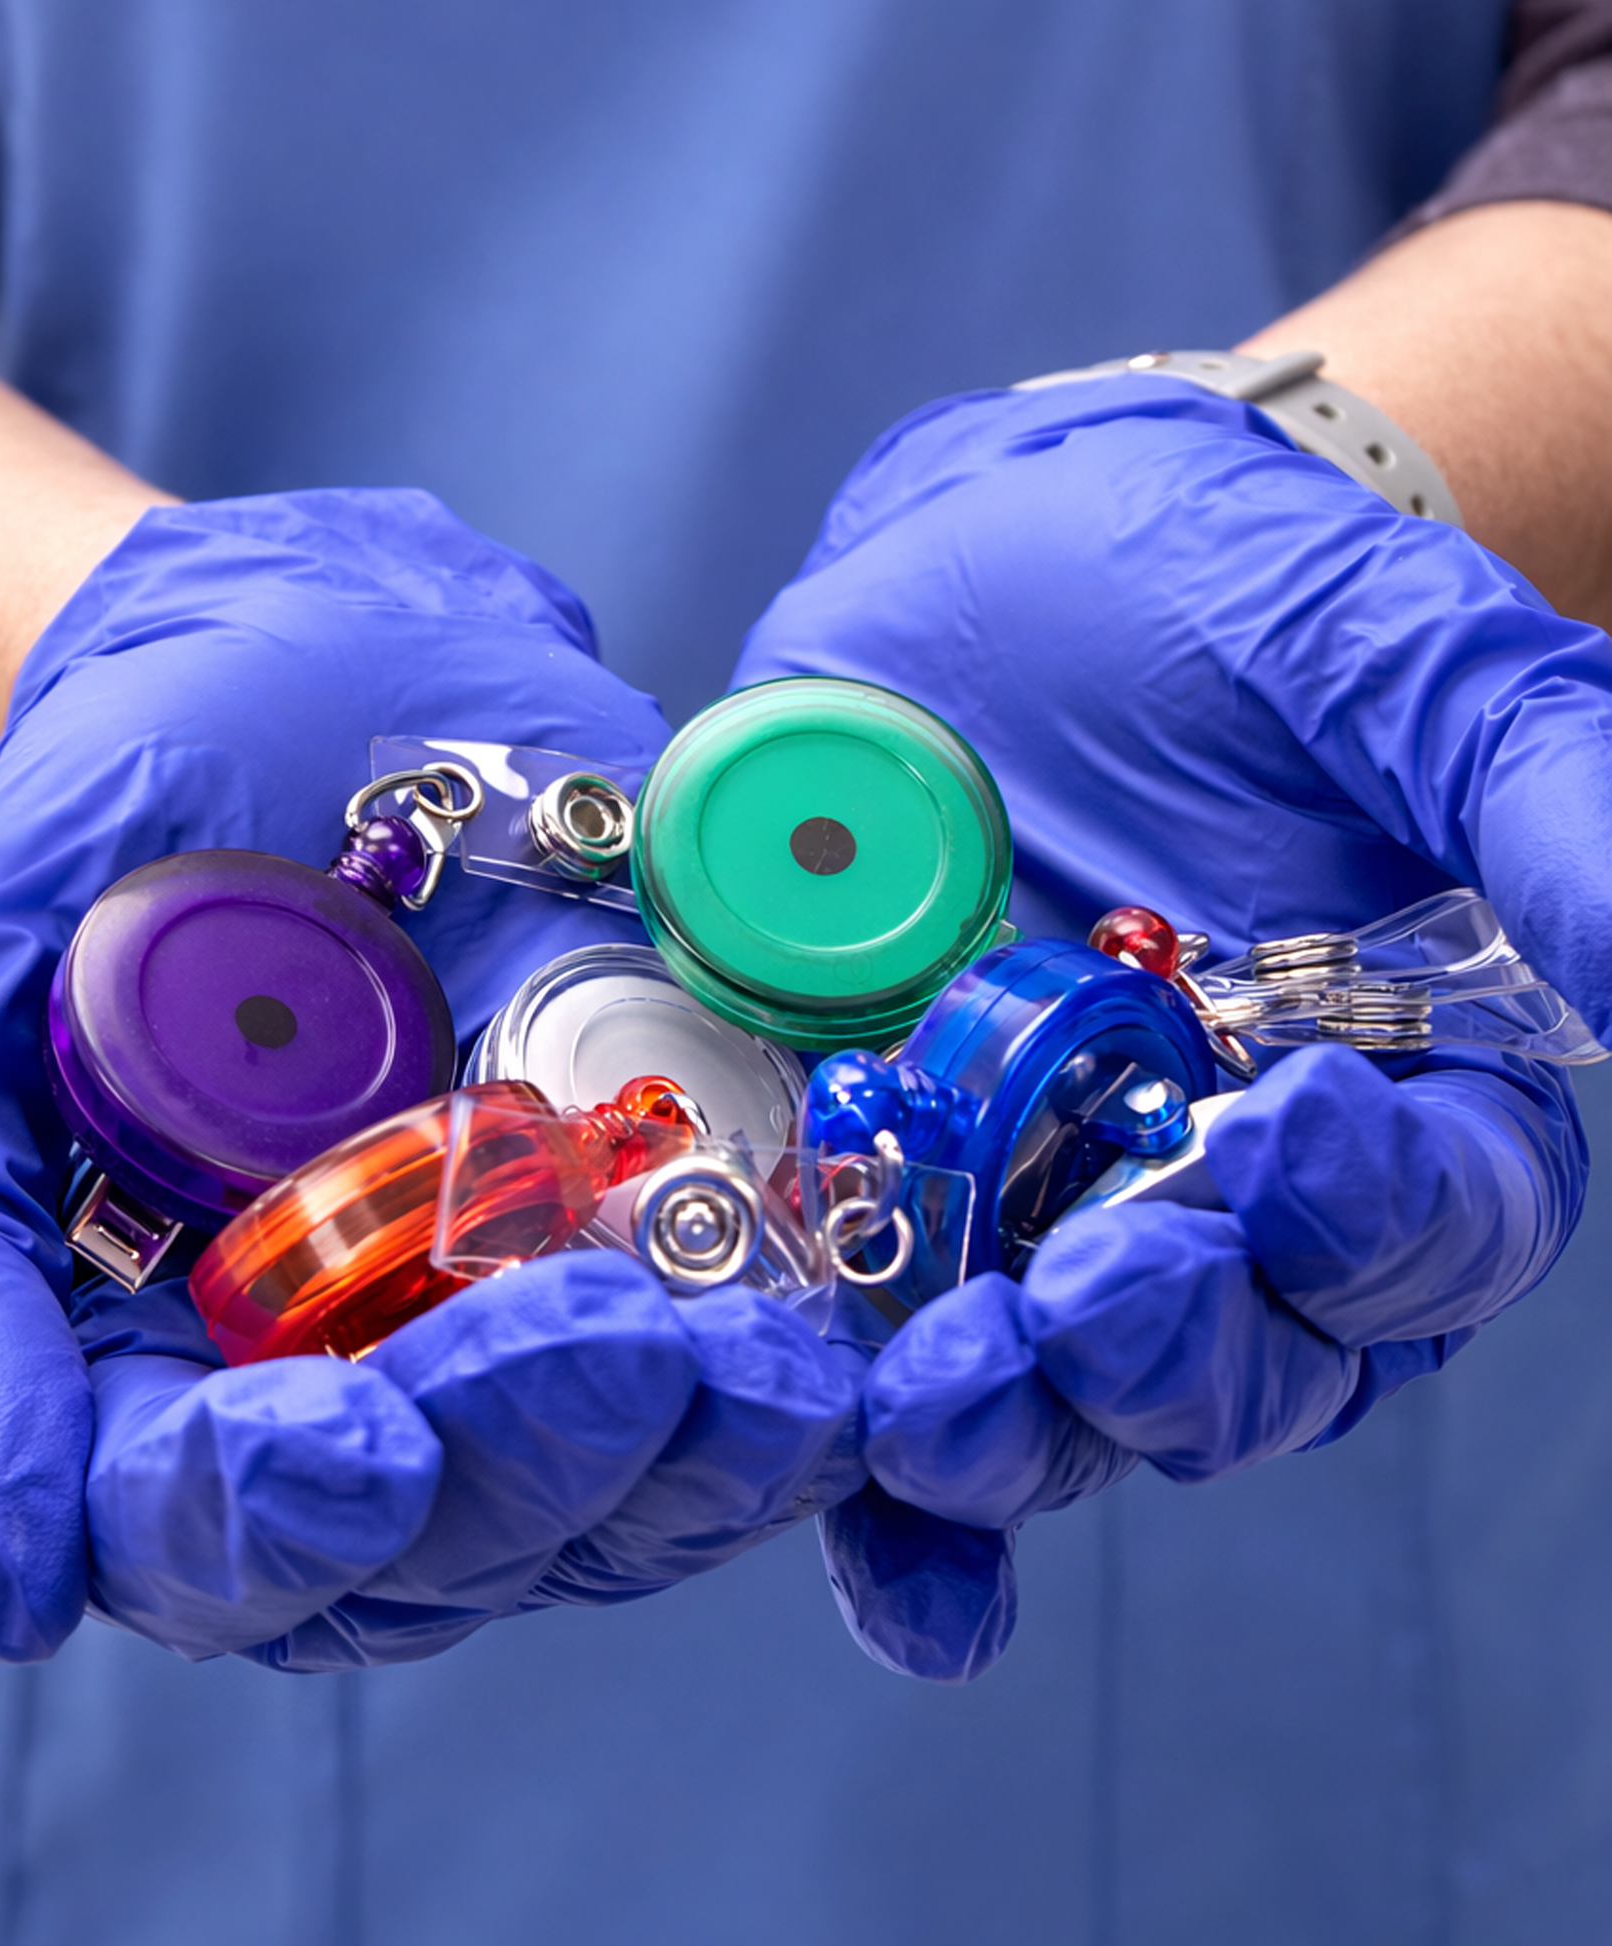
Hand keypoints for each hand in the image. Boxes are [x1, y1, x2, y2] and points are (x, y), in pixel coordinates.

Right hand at [0, 489, 853, 1661]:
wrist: (295, 685)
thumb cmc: (90, 857)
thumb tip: (4, 1580)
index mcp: (175, 1392)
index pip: (217, 1540)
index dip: (275, 1529)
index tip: (355, 1454)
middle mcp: (363, 1396)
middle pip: (453, 1540)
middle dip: (533, 1462)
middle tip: (617, 1354)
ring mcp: (532, 1332)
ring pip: (622, 1492)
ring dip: (704, 1457)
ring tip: (764, 1374)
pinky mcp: (671, 1243)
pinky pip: (750, 1373)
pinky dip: (803, 1400)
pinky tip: (835, 1367)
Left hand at [734, 378, 1601, 1678]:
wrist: (998, 563)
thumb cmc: (1217, 589)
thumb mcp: (1384, 653)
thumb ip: (1540, 785)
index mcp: (1395, 1084)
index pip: (1434, 1221)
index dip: (1369, 1215)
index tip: (1277, 1144)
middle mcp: (1231, 1188)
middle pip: (1248, 1360)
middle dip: (1165, 1354)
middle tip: (1077, 1309)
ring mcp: (1048, 1206)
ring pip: (1070, 1396)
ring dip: (1008, 1432)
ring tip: (925, 1416)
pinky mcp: (898, 1197)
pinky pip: (894, 1368)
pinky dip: (875, 1481)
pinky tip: (859, 1526)